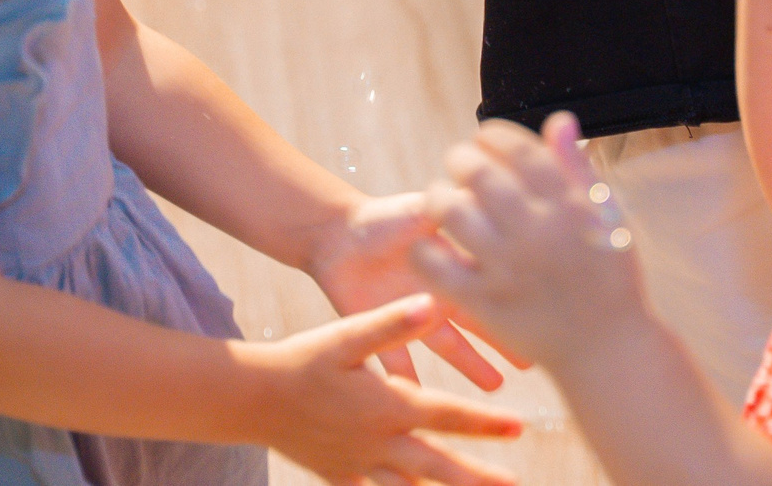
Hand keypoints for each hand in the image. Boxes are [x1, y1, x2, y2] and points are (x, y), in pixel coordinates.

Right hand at [247, 296, 524, 485]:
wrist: (252, 398)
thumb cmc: (302, 359)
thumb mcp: (346, 335)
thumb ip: (391, 322)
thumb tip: (432, 304)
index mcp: (388, 406)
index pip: (448, 416)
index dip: (486, 422)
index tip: (520, 427)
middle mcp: (380, 441)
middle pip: (439, 465)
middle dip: (479, 476)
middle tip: (514, 484)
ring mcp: (360, 464)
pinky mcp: (339, 475)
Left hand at [304, 193, 524, 388]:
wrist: (334, 233)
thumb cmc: (382, 218)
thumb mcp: (424, 209)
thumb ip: (456, 207)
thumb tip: (495, 190)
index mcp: (451, 270)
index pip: (492, 288)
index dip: (517, 301)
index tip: (548, 315)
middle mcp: (437, 298)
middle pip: (479, 324)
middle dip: (505, 341)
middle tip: (533, 361)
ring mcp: (411, 319)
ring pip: (447, 348)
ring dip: (470, 366)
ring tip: (495, 387)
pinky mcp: (380, 333)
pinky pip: (396, 364)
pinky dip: (408, 382)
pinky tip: (422, 403)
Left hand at [410, 115, 659, 370]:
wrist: (608, 349)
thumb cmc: (610, 278)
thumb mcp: (607, 216)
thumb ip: (578, 168)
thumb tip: (559, 120)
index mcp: (568, 205)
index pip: (519, 151)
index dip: (494, 135)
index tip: (485, 138)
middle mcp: (536, 232)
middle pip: (480, 175)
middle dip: (461, 158)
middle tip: (458, 162)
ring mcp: (508, 268)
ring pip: (454, 214)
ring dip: (439, 197)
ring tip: (442, 198)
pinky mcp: (486, 303)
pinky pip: (438, 268)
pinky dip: (426, 251)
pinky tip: (430, 244)